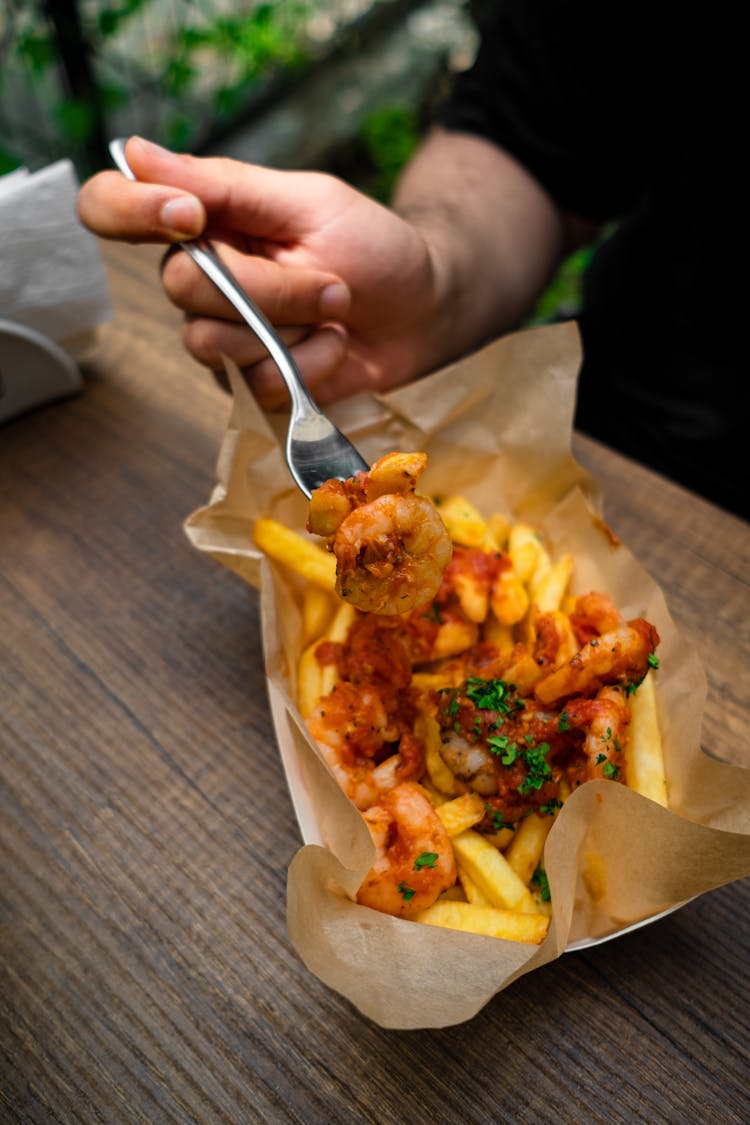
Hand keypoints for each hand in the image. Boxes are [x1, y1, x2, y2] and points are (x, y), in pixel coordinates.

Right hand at [77, 137, 448, 406]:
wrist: (424, 315)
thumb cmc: (373, 249)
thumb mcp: (308, 202)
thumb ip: (225, 185)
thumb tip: (134, 152)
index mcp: (204, 222)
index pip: (113, 209)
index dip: (129, 211)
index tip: (188, 215)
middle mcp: (201, 282)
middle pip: (182, 288)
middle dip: (269, 287)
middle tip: (330, 280)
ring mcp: (222, 338)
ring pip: (214, 343)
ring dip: (293, 327)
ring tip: (336, 312)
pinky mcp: (251, 386)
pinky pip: (255, 384)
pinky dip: (309, 366)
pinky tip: (334, 349)